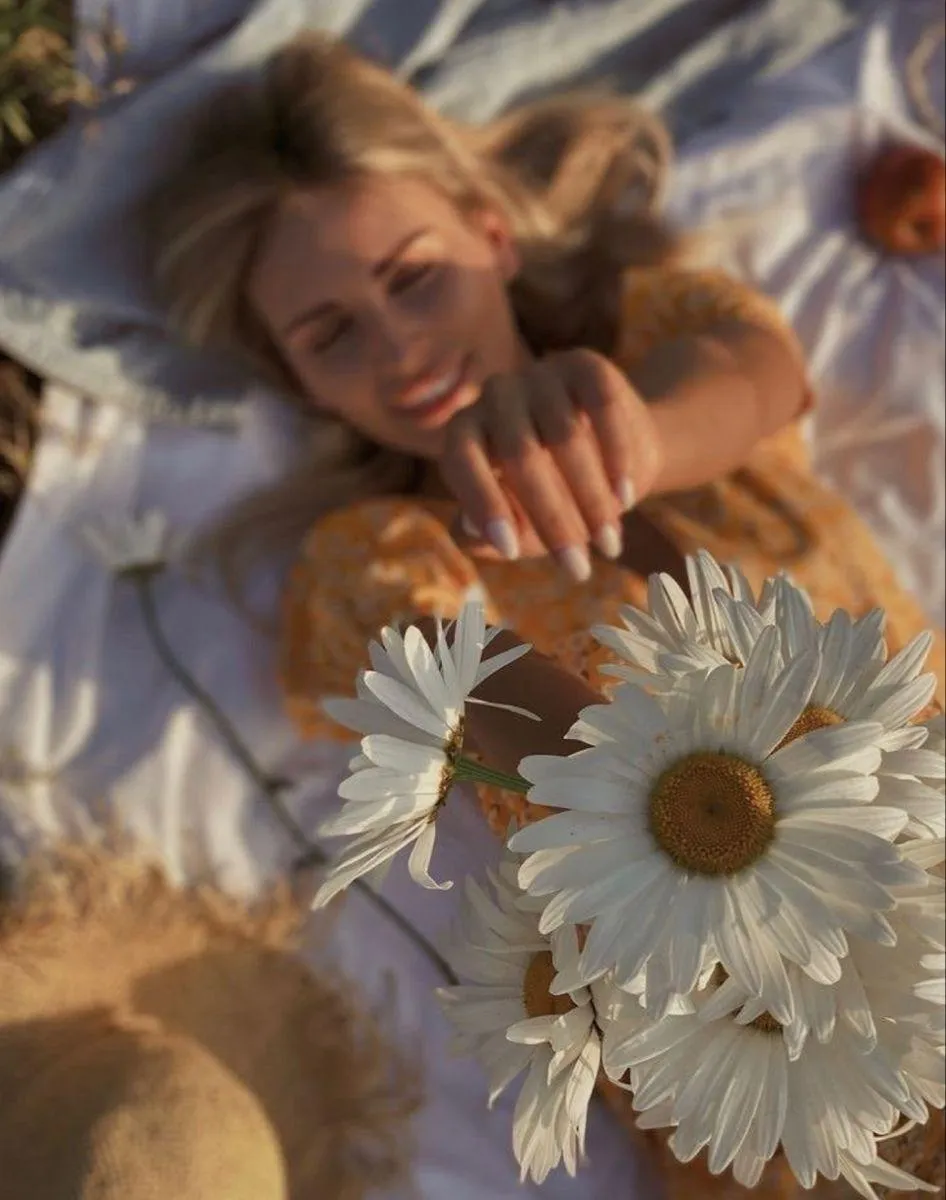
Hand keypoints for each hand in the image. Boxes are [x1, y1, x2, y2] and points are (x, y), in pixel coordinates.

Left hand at [440, 349, 663, 579]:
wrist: (614, 458)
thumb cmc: (553, 499)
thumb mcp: (520, 524)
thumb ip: (489, 535)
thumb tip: (471, 533)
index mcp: (465, 430)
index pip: (462, 460)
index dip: (484, 503)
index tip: (511, 550)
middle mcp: (495, 394)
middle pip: (520, 455)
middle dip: (552, 519)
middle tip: (578, 570)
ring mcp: (540, 373)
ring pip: (565, 436)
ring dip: (591, 498)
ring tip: (609, 544)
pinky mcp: (586, 365)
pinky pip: (602, 407)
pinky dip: (616, 456)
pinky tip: (626, 497)